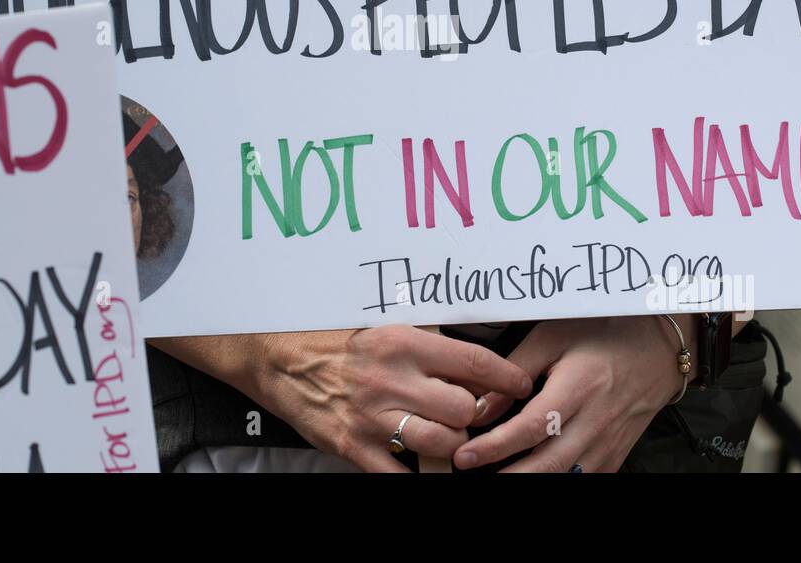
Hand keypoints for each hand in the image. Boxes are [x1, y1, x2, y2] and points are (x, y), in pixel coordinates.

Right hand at [243, 326, 533, 471]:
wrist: (278, 357)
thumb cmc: (336, 339)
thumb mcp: (385, 326)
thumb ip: (427, 341)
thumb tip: (473, 357)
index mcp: (404, 343)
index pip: (474, 363)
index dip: (507, 378)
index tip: (522, 385)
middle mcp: (392, 379)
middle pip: (465, 410)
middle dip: (476, 415)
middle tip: (476, 413)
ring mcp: (373, 417)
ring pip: (443, 444)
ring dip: (454, 445)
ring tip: (451, 437)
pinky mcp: (353, 446)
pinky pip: (400, 474)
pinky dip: (420, 474)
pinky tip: (427, 465)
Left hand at [452, 315, 693, 472]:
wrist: (658, 348)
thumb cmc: (604, 334)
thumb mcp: (554, 338)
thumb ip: (516, 370)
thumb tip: (483, 405)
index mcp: (579, 387)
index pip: (532, 427)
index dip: (496, 446)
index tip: (466, 455)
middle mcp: (596, 420)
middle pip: (549, 463)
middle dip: (509, 476)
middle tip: (471, 472)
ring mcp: (608, 442)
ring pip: (567, 477)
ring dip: (531, 481)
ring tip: (498, 478)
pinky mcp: (615, 453)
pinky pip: (585, 478)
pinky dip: (557, 481)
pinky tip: (533, 475)